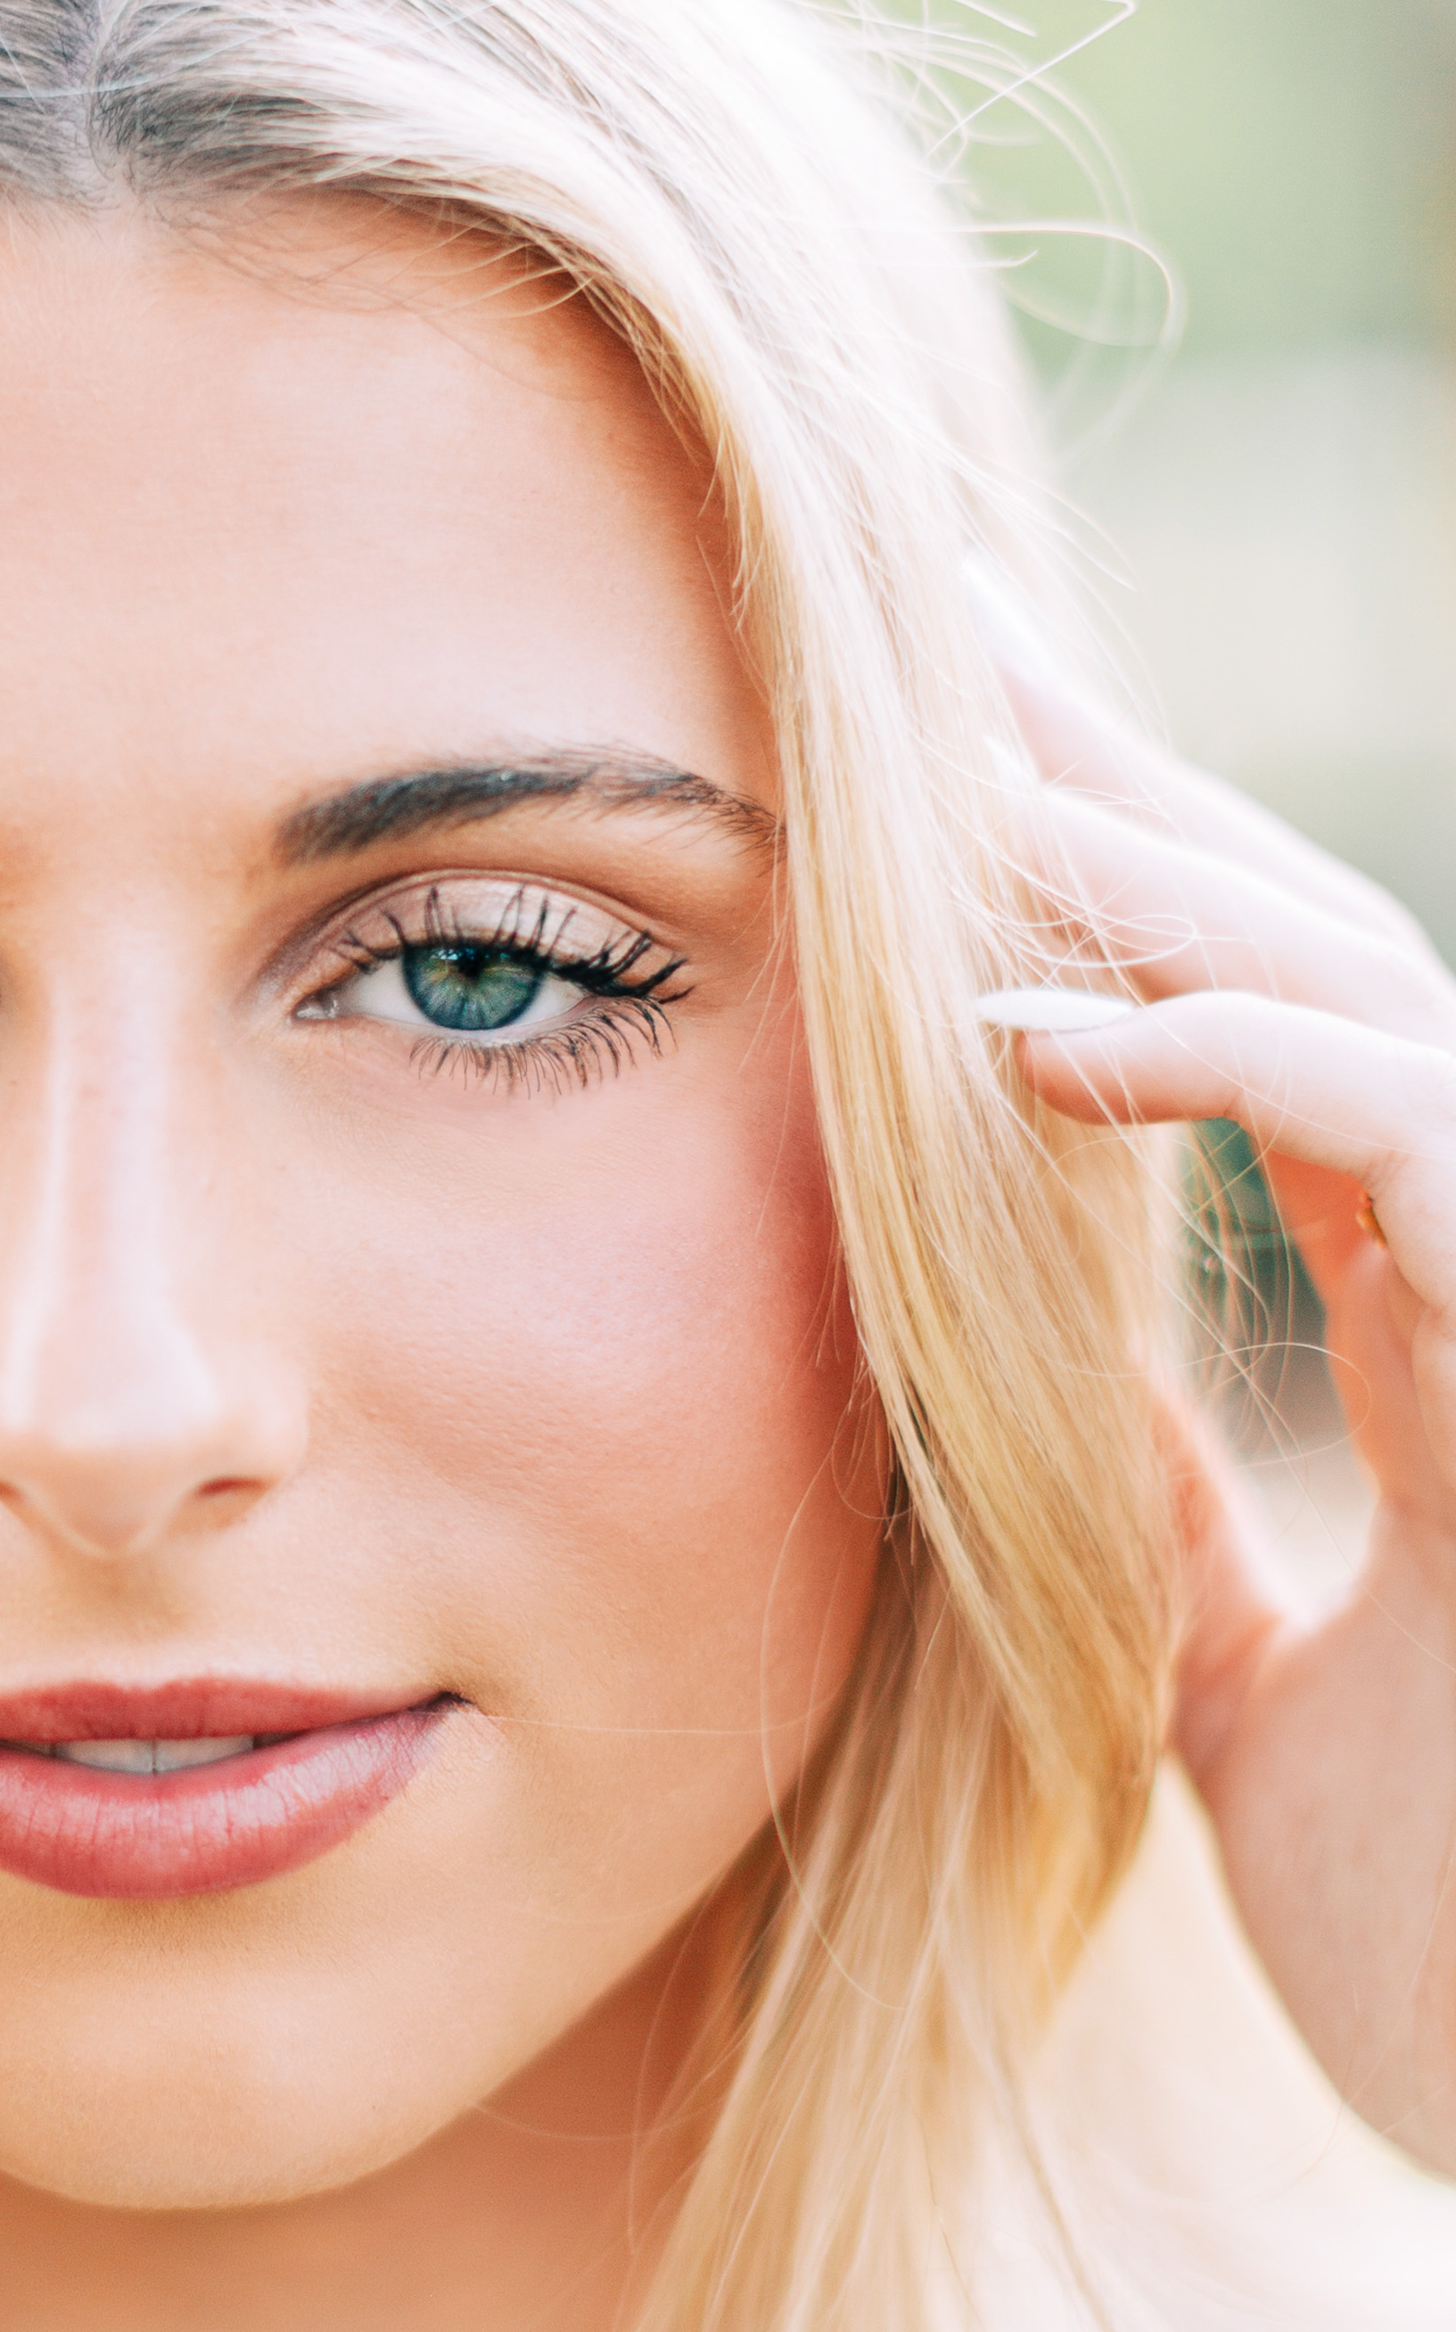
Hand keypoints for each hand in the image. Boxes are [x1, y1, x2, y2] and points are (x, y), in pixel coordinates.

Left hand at [991, 646, 1455, 2169]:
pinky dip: (1235, 1066)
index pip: (1251, 1034)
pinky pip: (1427, 1139)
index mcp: (1427, 1319)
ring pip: (1374, 988)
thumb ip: (1164, 1540)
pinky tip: (1024, 1042)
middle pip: (1303, 945)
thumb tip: (1043, 1434)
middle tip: (929, 632)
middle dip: (1122, 789)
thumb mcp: (1246, 1696)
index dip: (1105, 894)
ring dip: (1155, 873)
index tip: (936, 782)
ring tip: (941, 773)